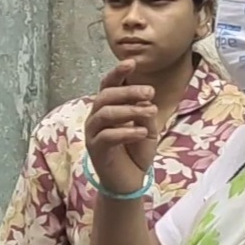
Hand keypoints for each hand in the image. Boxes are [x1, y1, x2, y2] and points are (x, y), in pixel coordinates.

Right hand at [83, 60, 158, 194]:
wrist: (129, 182)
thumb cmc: (136, 152)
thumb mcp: (146, 129)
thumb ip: (144, 113)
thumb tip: (145, 100)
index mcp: (108, 109)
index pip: (108, 86)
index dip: (118, 73)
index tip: (132, 63)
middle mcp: (96, 118)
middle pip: (105, 96)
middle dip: (128, 91)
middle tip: (150, 92)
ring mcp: (93, 133)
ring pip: (105, 113)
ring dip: (129, 110)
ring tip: (151, 112)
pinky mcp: (95, 149)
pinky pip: (107, 136)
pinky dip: (126, 132)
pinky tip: (141, 132)